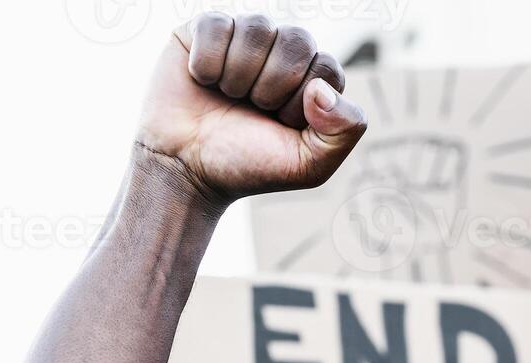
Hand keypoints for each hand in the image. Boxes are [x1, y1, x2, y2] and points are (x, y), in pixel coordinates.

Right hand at [137, 13, 366, 201]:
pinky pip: (216, 24)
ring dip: (239, 75)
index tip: (279, 124)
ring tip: (227, 96)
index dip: (301, 101)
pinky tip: (202, 81)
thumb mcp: (309, 165)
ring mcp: (244, 38)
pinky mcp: (204, 30)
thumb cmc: (248, 165)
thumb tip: (322, 87)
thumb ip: (344, 131)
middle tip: (252, 109)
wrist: (186, 169)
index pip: (327, 67)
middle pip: (298, 41)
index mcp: (311, 80)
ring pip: (258, 28)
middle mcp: (281, 52)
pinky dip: (207, 62)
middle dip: (272, 86)